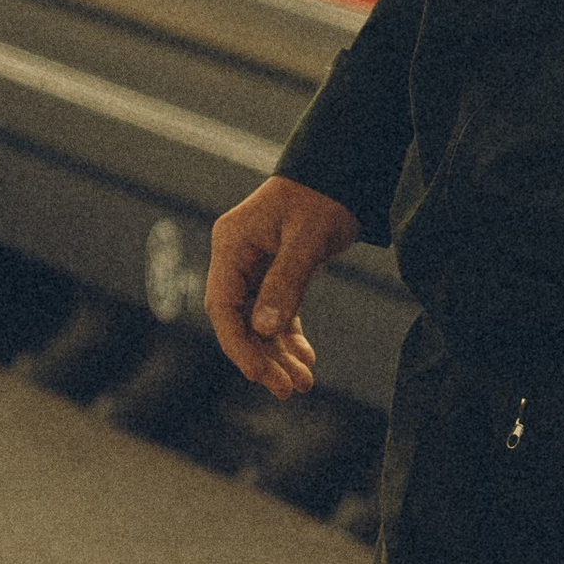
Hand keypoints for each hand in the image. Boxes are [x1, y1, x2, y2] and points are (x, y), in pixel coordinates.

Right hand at [204, 175, 360, 398]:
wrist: (341, 173)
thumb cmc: (322, 197)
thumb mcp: (307, 240)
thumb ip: (285, 282)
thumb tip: (265, 330)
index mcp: (231, 245)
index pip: (222, 306)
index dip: (237, 344)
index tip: (258, 374)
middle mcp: (236, 259)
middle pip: (239, 321)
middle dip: (263, 358)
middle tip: (290, 390)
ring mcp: (253, 268)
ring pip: (258, 322)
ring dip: (278, 354)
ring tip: (304, 384)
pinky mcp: (274, 274)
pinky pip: (276, 313)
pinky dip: (290, 337)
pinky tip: (307, 360)